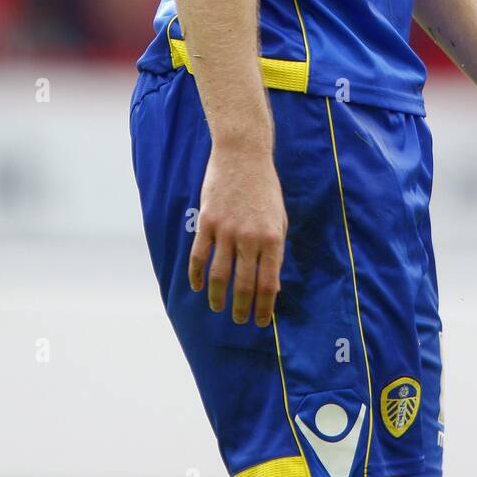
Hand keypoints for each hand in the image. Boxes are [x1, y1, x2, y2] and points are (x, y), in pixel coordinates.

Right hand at [188, 143, 287, 324]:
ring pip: (218, 275)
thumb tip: (270, 283)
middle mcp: (249, 237)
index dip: (264, 308)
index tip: (260, 322)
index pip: (268, 284)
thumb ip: (275, 250)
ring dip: (217, 297)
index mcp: (272, 238)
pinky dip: (196, 275)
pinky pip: (199, 255)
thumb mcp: (280, 218)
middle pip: (243, 285)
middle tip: (239, 320)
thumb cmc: (265, 187)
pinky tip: (197, 287)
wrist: (243, 154)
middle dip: (241, 308)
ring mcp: (226, 229)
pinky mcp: (207, 221)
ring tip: (217, 307)